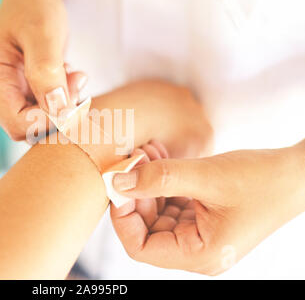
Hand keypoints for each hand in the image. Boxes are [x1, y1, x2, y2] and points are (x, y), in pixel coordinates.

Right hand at [0, 0, 86, 139]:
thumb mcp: (44, 34)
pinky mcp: (15, 96)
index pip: (18, 124)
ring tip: (71, 74)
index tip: (75, 97)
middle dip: (58, 111)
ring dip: (62, 105)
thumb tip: (58, 111)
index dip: (50, 119)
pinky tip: (65, 77)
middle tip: (77, 80)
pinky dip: (59, 100)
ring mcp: (0, 96)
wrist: (30, 0)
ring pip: (37, 122)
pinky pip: (41, 112)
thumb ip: (48, 72)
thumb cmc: (34, 9)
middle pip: (27, 127)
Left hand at [110, 139, 304, 274]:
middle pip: (147, 227)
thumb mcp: (205, 177)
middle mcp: (197, 249)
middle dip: (136, 191)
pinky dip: (162, 180)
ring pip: (157, 210)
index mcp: (199, 255)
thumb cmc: (261, 180)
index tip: (118, 185)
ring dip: (148, 181)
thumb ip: (159, 179)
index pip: (140, 247)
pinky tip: (159, 156)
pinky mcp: (203, 217)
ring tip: (147, 151)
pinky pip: (171, 200)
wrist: (295, 173)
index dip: (123, 217)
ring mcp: (199, 233)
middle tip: (133, 159)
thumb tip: (118, 182)